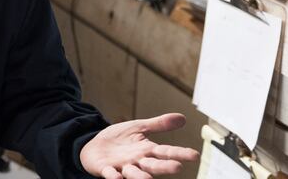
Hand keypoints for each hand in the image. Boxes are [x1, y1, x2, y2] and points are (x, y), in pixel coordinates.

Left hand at [79, 113, 199, 177]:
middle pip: (153, 165)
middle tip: (177, 167)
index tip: (195, 155)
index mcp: (146, 150)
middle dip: (164, 167)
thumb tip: (183, 118)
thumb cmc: (119, 139)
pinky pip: (110, 174)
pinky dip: (114, 176)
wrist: (94, 146)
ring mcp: (122, 167)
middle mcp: (137, 161)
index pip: (166, 152)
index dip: (180, 153)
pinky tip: (117, 177)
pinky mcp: (106, 169)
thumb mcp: (139, 127)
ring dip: (140, 177)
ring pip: (134, 174)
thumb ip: (159, 124)